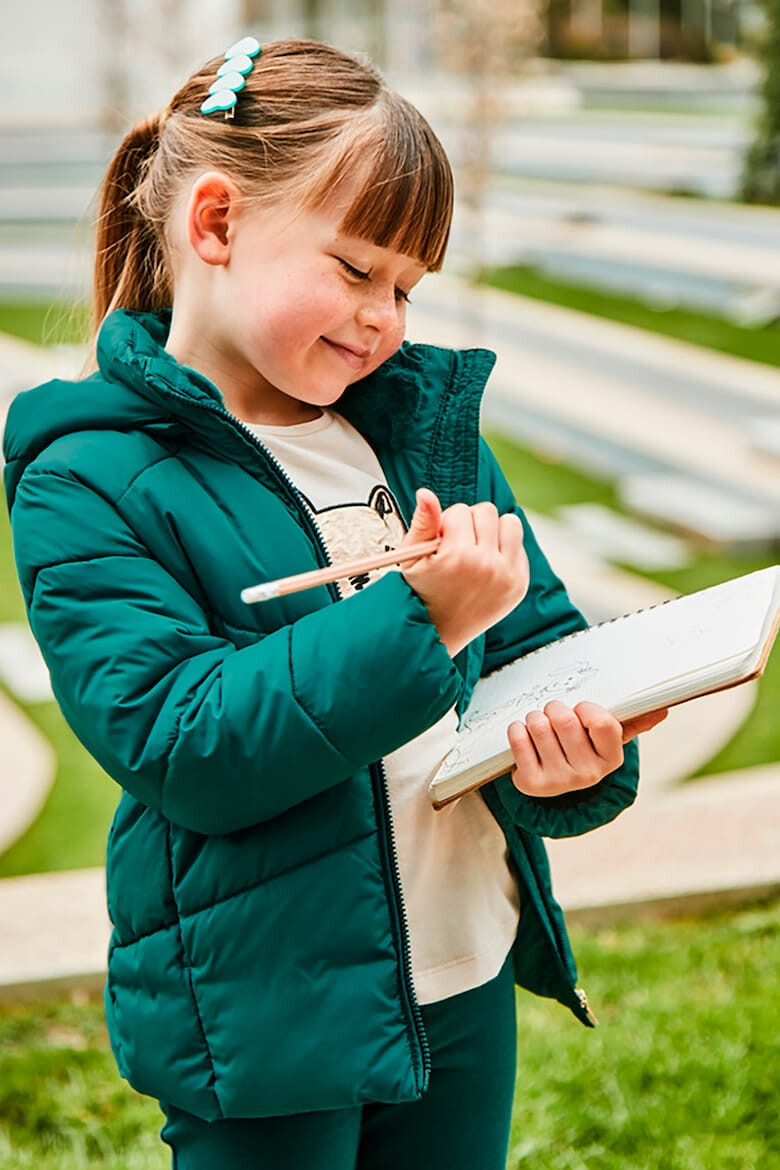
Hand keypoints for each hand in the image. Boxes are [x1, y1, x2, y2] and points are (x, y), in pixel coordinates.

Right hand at [401, 488, 529, 657]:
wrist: (439, 632)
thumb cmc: (422, 593)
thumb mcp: (411, 557)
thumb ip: (422, 522)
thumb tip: (426, 493)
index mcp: (459, 557)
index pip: (461, 510)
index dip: (447, 523)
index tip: (442, 542)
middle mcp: (487, 566)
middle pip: (487, 511)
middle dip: (471, 523)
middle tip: (458, 545)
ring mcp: (508, 576)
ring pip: (511, 523)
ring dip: (493, 530)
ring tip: (476, 550)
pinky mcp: (520, 584)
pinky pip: (520, 546)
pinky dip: (505, 550)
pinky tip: (487, 566)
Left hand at [508, 700, 668, 797]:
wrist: (552, 779)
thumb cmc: (582, 748)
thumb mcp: (608, 737)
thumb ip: (634, 721)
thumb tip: (662, 710)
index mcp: (612, 759)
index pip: (601, 722)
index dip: (586, 709)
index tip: (582, 712)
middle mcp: (588, 775)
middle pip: (565, 721)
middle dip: (556, 708)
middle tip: (555, 714)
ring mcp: (559, 782)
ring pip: (540, 726)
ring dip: (536, 717)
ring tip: (541, 724)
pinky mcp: (531, 784)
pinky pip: (519, 738)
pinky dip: (518, 729)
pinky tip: (526, 735)